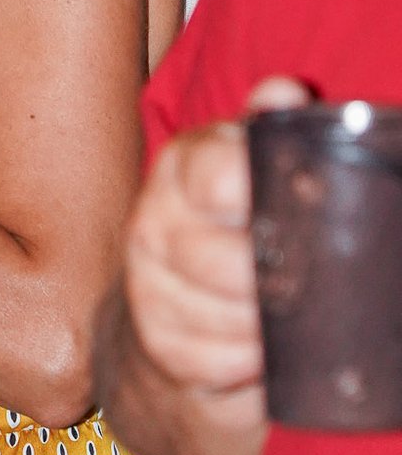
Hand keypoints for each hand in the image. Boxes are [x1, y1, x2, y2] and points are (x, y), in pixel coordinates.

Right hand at [124, 77, 306, 392]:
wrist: (169, 295)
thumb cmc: (232, 224)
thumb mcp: (252, 166)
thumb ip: (271, 128)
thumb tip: (286, 92)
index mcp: (186, 167)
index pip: (218, 178)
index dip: (259, 197)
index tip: (296, 213)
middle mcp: (155, 222)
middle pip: (227, 262)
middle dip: (276, 280)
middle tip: (306, 280)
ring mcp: (148, 285)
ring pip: (226, 317)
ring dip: (267, 326)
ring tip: (284, 315)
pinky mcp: (155, 342)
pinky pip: (217, 362)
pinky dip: (249, 363)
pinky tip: (259, 348)